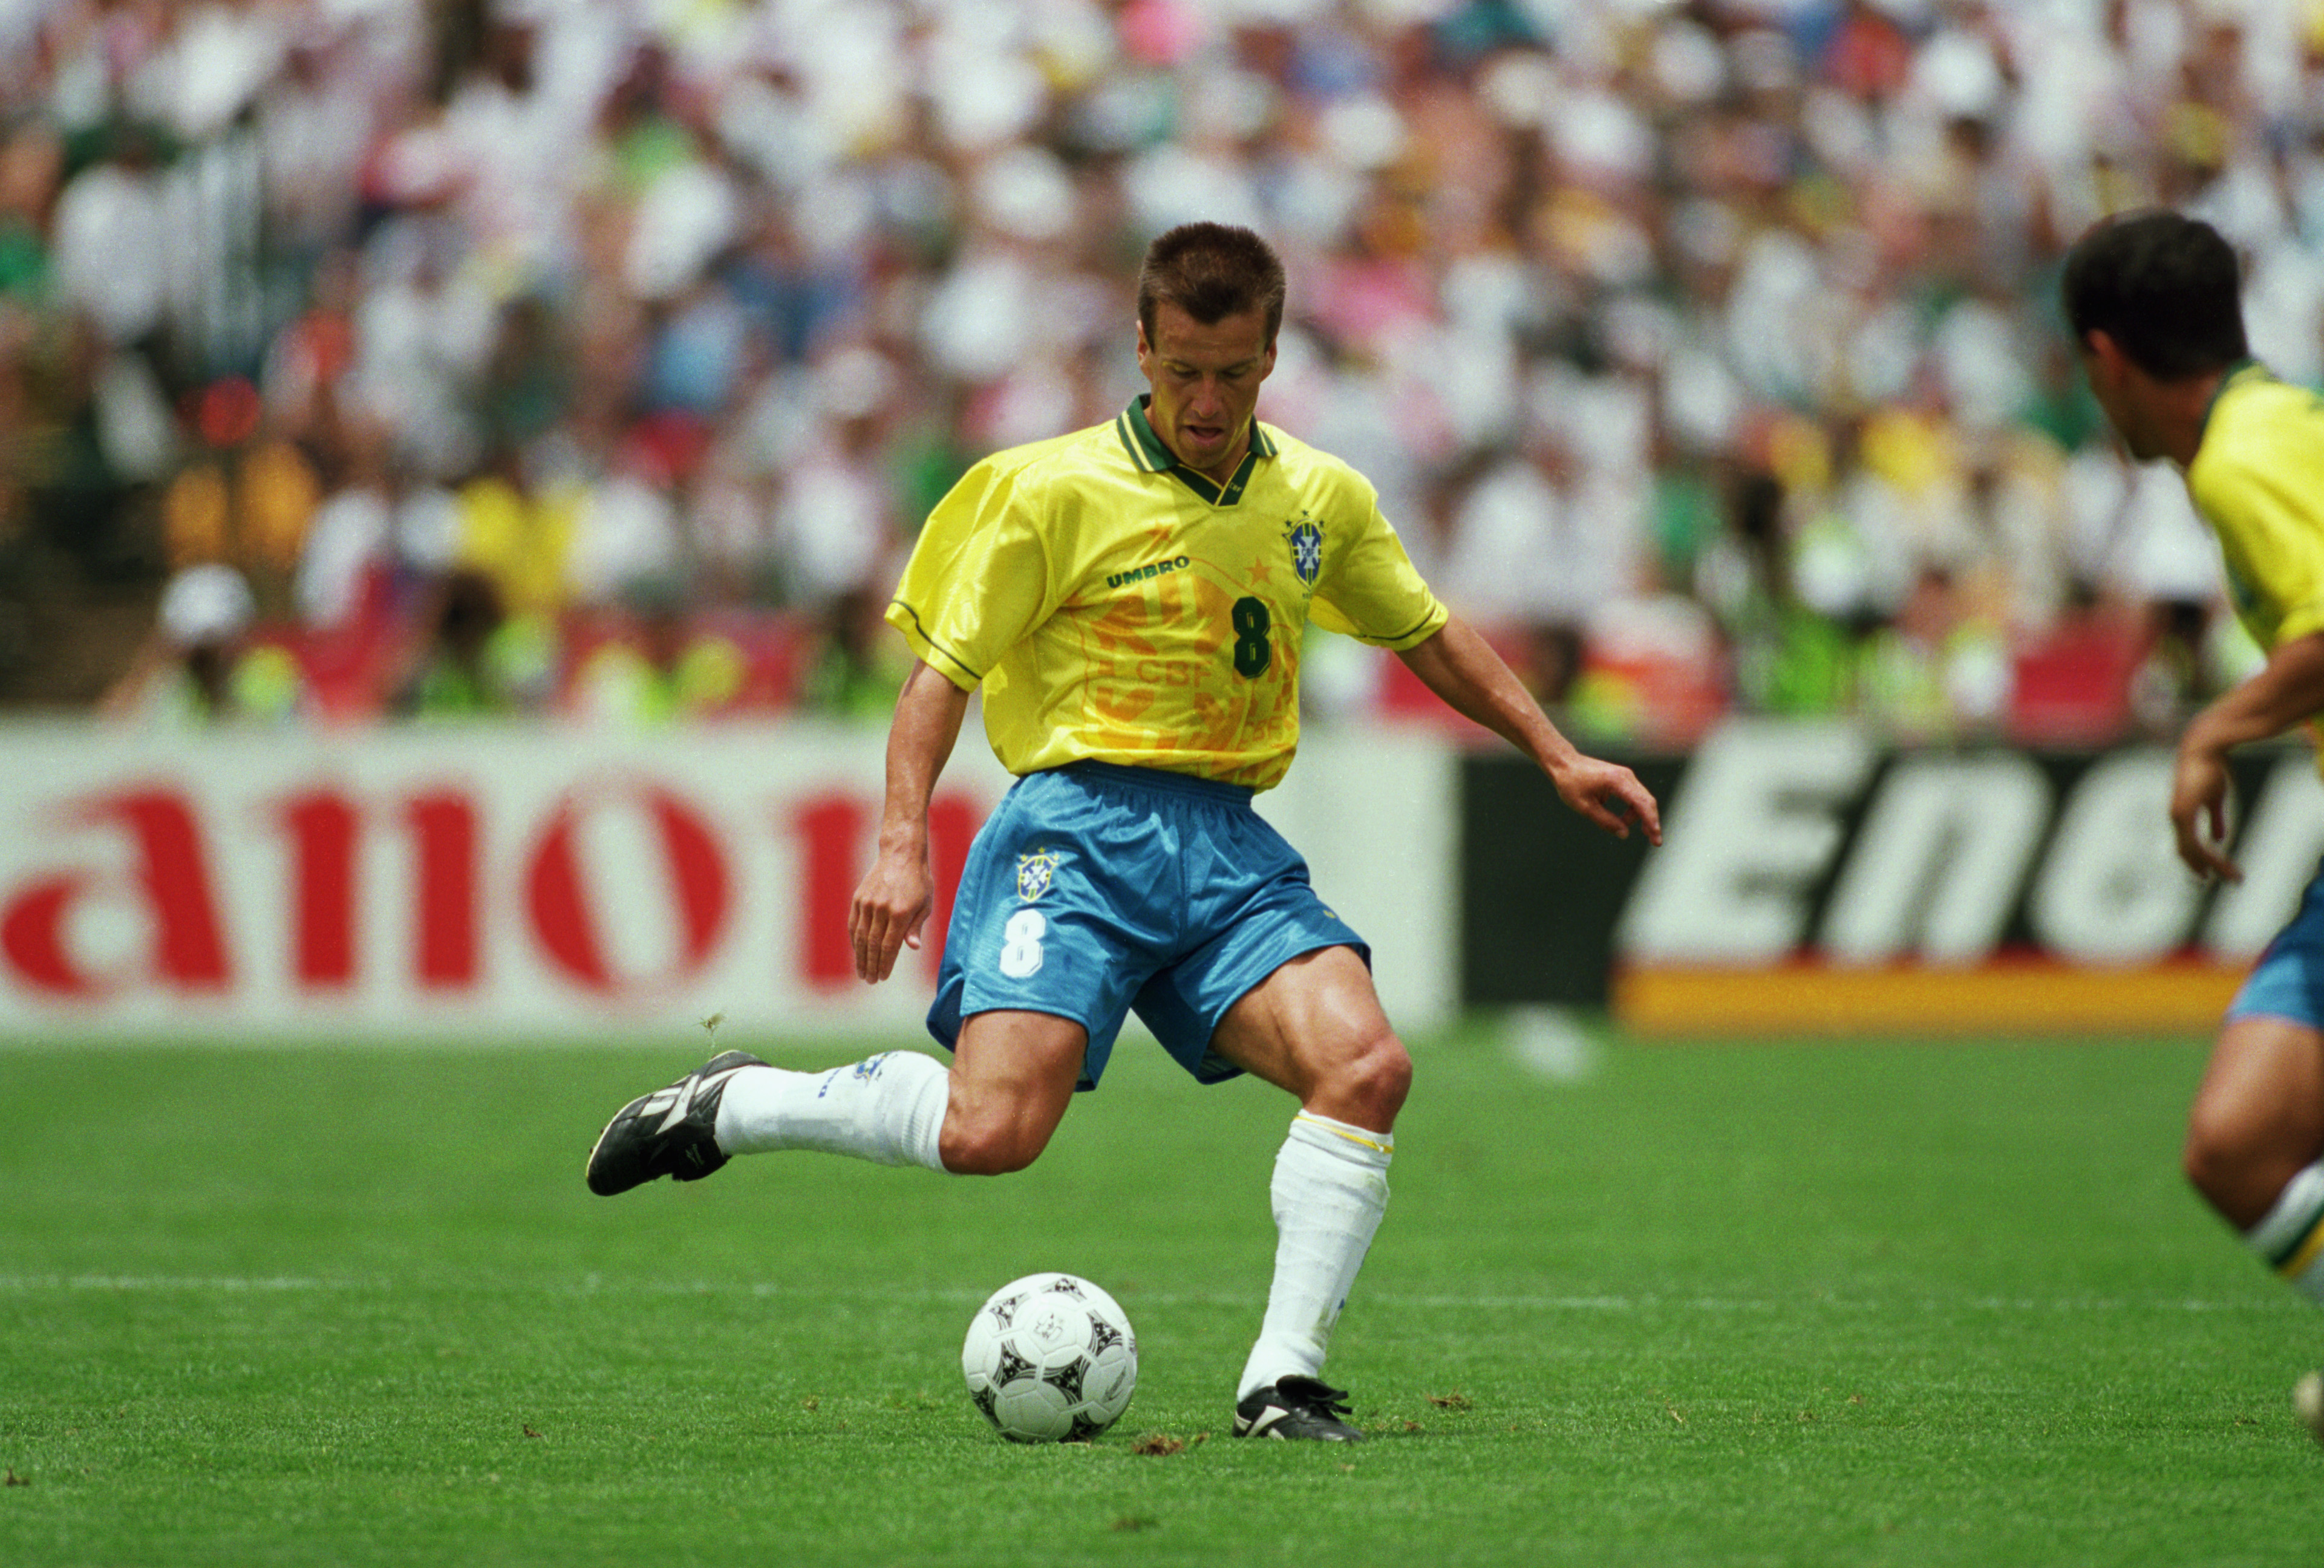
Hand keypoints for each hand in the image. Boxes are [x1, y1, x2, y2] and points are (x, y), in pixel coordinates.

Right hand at [849, 844, 932, 982]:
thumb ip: (916, 926)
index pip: (889, 946)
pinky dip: (854, 940)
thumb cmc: (918, 881)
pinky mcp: (858, 898)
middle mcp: (881, 908)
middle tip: (870, 980)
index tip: (883, 977)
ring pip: (859, 936)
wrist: (901, 854)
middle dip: (871, 965)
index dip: (885, 964)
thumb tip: (912, 947)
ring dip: (860, 957)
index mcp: (900, 912)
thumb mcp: (925, 904)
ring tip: (862, 972)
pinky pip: (853, 923)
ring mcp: (867, 903)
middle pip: (872, 945)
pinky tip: (857, 951)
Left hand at [1549, 756, 1662, 844]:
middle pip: (1647, 801)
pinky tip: (1627, 821)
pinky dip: (1633, 809)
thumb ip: (1606, 821)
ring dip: (1640, 817)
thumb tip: (1624, 834)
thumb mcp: (1585, 807)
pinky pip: (1634, 795)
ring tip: (1629, 830)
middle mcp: (1626, 776)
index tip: (1656, 838)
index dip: (1651, 822)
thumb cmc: (1571, 783)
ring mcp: (1625, 776)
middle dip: (1651, 822)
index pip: (1641, 803)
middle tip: (1654, 841)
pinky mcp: (1622, 778)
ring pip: (1641, 799)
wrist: (1564, 763)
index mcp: (1617, 781)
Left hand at [2169, 742, 2239, 881]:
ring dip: (2212, 866)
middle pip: (2187, 854)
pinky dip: (2208, 856)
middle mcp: (2176, 819)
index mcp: (2181, 816)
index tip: (2210, 876)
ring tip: (2232, 877)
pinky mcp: (2184, 812)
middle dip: (2205, 870)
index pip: (2186, 847)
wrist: (2205, 749)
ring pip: (2191, 852)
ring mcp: (2178, 816)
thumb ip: (2215, 819)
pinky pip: (2195, 843)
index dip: (2197, 862)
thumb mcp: (2215, 799)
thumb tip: (2219, 839)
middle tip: (2226, 881)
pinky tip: (2219, 865)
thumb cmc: (2209, 769)